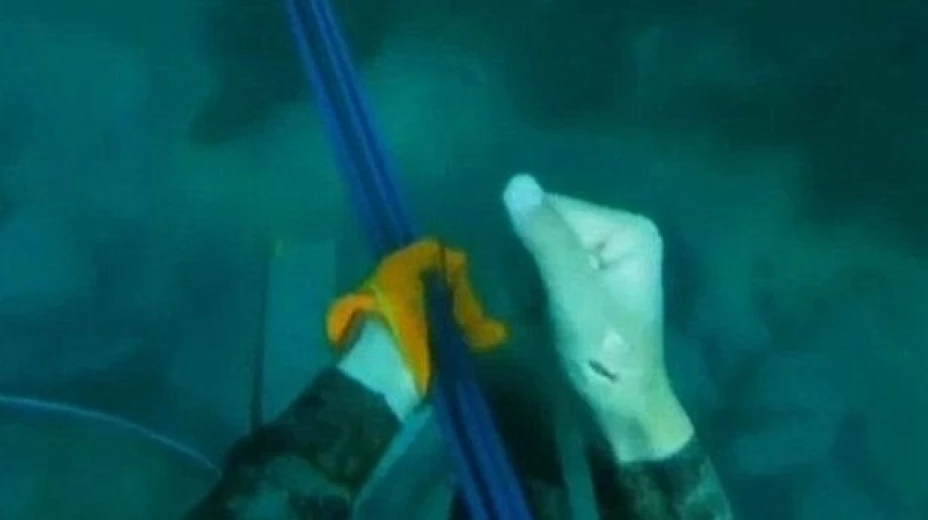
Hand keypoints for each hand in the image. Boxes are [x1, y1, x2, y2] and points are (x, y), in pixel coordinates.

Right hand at [503, 174, 692, 460]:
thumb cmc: (605, 354)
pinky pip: (547, 267)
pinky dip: (534, 289)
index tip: (541, 289)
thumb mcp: (573, 294)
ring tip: (538, 310)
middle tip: (539, 302)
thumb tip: (516, 181)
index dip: (534, 245)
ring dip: (528, 278)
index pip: (556, 209)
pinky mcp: (588, 281)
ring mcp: (604, 259)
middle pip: (550, 227)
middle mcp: (620, 234)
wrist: (619, 411)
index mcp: (629, 228)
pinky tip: (539, 313)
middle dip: (531, 261)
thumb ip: (546, 238)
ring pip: (542, 249)